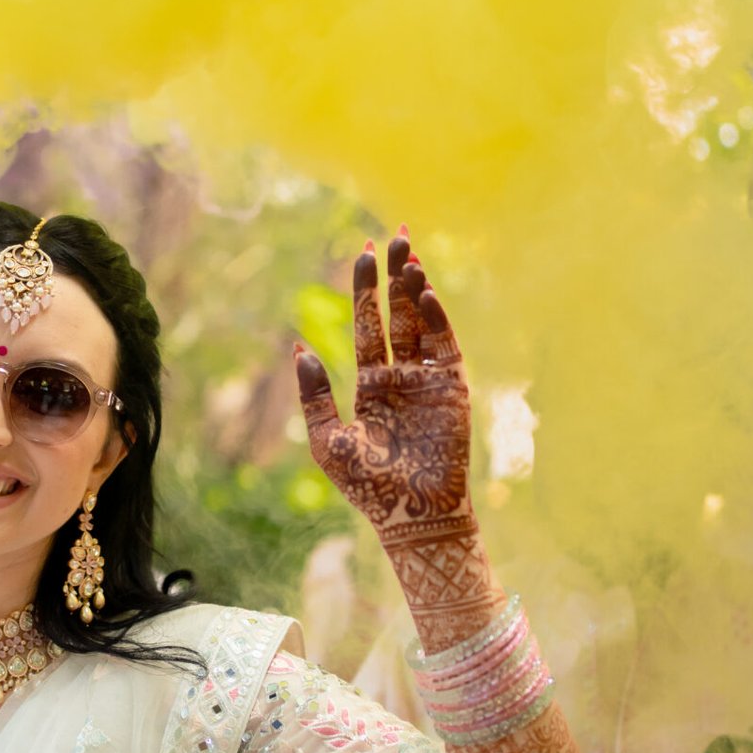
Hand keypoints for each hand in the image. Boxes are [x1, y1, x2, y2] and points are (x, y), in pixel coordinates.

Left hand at [294, 229, 469, 550]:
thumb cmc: (367, 487)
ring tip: (409, 256)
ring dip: (417, 290)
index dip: (366, 290)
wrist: (411, 516)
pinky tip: (426, 292)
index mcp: (371, 385)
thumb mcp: (327, 441)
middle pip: (399, 315)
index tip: (365, 252)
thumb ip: (314, 395)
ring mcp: (429, 382)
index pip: (369, 326)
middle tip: (395, 237)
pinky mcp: (453, 391)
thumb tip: (298, 347)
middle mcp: (402, 377)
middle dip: (395, 277)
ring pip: (424, 324)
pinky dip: (438, 319)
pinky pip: (446, 347)